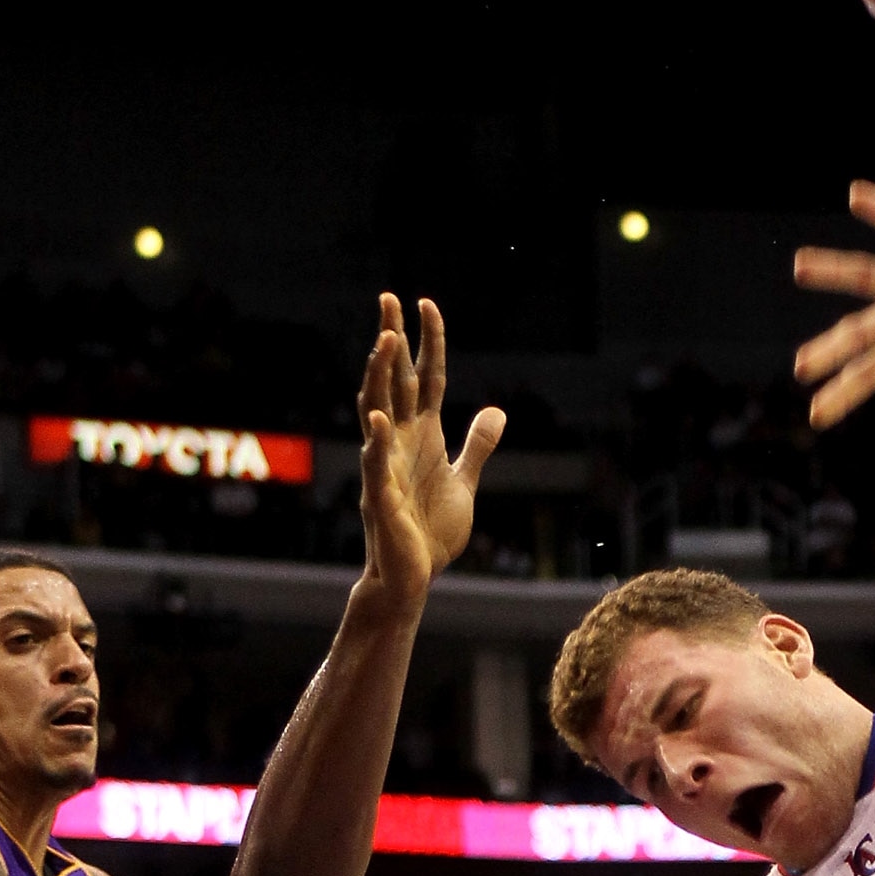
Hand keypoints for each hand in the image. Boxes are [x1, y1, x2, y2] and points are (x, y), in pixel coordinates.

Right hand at [357, 295, 504, 604]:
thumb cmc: (431, 531)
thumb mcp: (463, 481)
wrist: (412, 577)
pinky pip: (377, 465)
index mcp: (422, 435)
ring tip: (386, 340)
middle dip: (392, 340)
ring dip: (381, 377)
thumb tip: (496, 411)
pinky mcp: (382, 498)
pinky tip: (380, 419)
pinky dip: (378, 443)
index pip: (426, 378)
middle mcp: (400, 442)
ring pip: (379, 411)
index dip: (428, 342)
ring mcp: (387, 466)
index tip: (428, 304)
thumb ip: (477, 446)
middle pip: (395, 382)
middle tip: (388, 298)